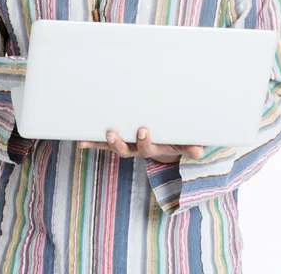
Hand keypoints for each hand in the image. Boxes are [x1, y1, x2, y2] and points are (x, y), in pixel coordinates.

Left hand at [77, 127, 204, 162]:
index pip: (147, 148)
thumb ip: (192, 146)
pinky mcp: (122, 141)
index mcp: (155, 148)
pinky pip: (105, 143)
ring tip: (94, 134)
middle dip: (118, 143)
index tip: (142, 129)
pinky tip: (80, 141)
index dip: (143, 141)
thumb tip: (199, 151)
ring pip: (115, 146)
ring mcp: (129, 146)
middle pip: (126, 150)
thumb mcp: (187, 143)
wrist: (172, 145)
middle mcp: (138, 149)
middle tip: (112, 133)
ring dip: (103, 142)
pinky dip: (93, 142)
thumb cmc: (180, 140)